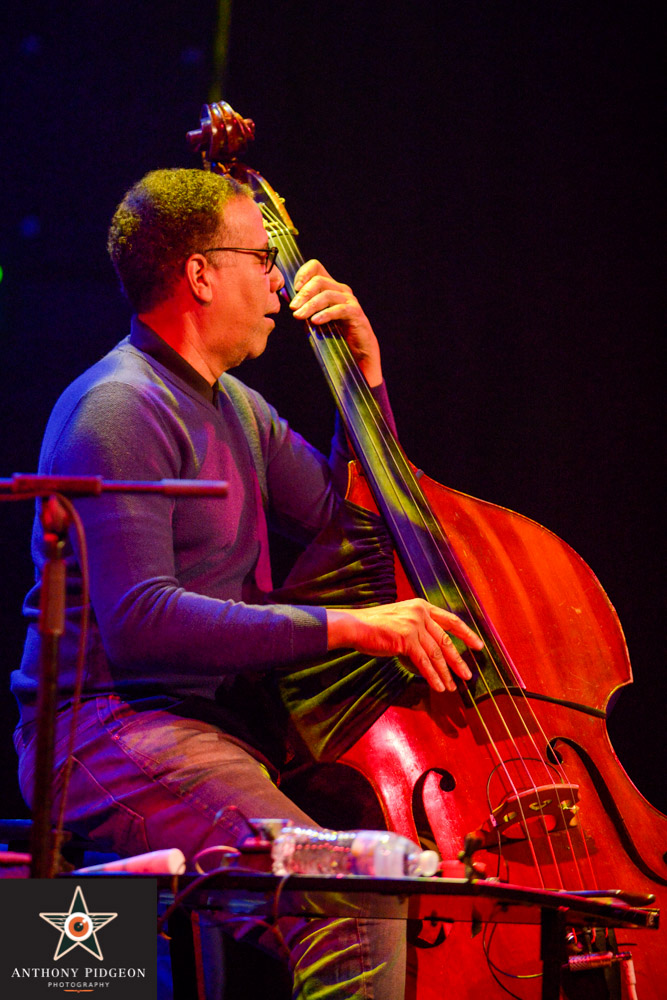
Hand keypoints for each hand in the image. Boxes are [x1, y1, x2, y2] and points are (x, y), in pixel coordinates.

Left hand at [290, 259, 382, 385]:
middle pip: (319, 280)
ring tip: (299, 316)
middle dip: (303, 294)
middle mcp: (341, 289)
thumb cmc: (335, 334)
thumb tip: (288, 302)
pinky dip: (325, 314)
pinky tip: (315, 321)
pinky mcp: (355, 313)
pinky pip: (339, 309)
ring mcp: (349, 300)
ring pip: (327, 294)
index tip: (293, 288)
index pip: (316, 267)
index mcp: (330, 286)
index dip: (303, 273)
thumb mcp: (315, 318)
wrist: (358, 351)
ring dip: (310, 305)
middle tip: (293, 307)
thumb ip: (304, 308)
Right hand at [326, 598, 483, 692]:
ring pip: (436, 654)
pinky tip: (438, 687)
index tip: (478, 645)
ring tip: (452, 687)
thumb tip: (433, 651)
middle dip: (458, 660)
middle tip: (468, 675)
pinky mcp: (407, 639)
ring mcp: (414, 625)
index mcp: (421, 606)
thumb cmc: (374, 626)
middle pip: (446, 640)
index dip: (466, 633)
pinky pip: (424, 662)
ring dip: (445, 673)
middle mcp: (420, 613)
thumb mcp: (401, 620)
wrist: (355, 626)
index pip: (450, 620)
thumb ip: (418, 629)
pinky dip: (433, 676)